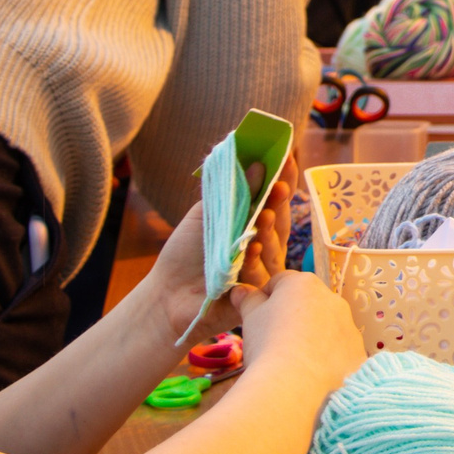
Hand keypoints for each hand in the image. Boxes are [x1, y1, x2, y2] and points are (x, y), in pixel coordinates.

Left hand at [143, 155, 298, 346]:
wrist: (167, 294)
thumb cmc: (186, 253)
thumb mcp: (206, 214)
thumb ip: (232, 192)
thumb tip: (258, 164)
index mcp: (251, 224)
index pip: (273, 199)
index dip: (282, 179)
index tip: (286, 157)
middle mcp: (263, 245)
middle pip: (279, 221)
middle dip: (279, 203)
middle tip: (279, 186)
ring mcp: (262, 270)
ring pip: (274, 247)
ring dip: (267, 230)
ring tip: (261, 215)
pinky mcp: (257, 295)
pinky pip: (262, 275)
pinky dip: (254, 261)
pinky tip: (250, 250)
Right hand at [231, 271, 364, 398]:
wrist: (295, 387)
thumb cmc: (267, 344)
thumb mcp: (250, 318)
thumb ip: (247, 300)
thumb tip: (240, 290)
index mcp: (305, 284)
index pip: (281, 282)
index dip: (266, 299)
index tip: (257, 319)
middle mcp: (333, 299)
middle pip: (308, 304)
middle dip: (293, 317)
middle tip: (275, 342)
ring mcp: (349, 327)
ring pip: (327, 328)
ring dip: (314, 338)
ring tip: (295, 362)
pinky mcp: (358, 353)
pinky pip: (340, 352)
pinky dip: (328, 360)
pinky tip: (313, 375)